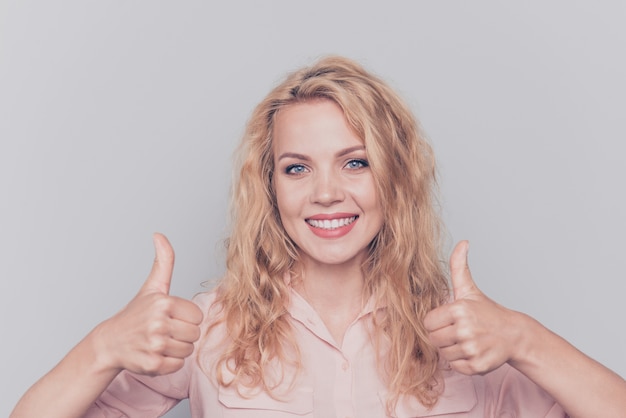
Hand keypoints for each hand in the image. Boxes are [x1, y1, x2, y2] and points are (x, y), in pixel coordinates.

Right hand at [96, 233, 203, 375]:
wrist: (110, 342)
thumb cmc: (136, 314)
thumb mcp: (152, 286)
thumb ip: (163, 261)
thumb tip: (159, 234)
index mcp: (164, 303)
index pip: (198, 316)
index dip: (186, 318)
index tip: (170, 317)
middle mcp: (159, 323)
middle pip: (195, 334)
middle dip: (183, 334)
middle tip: (164, 331)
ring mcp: (154, 345)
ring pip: (188, 351)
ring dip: (176, 349)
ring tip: (158, 342)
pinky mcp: (152, 364)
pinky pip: (177, 366)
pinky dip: (169, 363)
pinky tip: (154, 354)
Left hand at [424, 241, 520, 374]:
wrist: (514, 335)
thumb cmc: (487, 311)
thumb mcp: (469, 289)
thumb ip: (459, 266)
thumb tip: (462, 242)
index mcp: (459, 309)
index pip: (427, 323)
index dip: (436, 323)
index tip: (448, 321)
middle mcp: (465, 329)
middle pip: (433, 340)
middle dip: (443, 337)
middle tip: (458, 332)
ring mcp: (472, 348)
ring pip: (444, 355)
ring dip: (452, 350)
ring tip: (467, 341)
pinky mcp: (477, 366)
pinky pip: (456, 367)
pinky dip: (462, 363)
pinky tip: (473, 352)